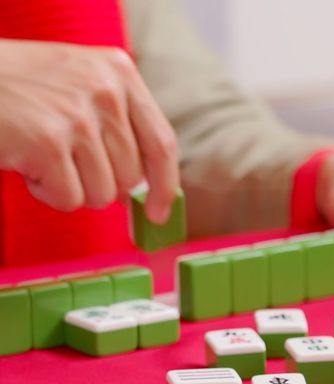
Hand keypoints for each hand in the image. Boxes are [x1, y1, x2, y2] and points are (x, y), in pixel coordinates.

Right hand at [0, 40, 179, 222]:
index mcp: (118, 71)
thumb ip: (118, 126)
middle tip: (64, 160)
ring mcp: (77, 114)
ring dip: (71, 188)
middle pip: (131, 178)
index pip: (162, 143)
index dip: (166, 186)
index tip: (161, 213)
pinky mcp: (49, 141)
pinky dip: (46, 194)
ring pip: (103, 194)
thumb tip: (149, 191)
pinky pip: (70, 198)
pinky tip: (26, 163)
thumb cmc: (17, 89)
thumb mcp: (78, 87)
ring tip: (41, 155)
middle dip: (99, 184)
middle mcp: (104, 88)